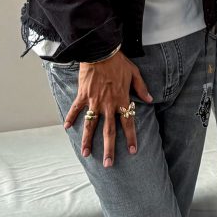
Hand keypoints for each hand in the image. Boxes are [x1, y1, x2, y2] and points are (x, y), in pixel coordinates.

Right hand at [63, 52, 152, 167]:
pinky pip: (76, 109)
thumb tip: (149, 100)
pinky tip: (67, 128)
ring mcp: (94, 102)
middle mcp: (108, 105)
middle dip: (109, 149)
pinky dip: (71, 118)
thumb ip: (141, 88)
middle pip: (109, 131)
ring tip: (86, 154)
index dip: (131, 138)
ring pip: (91, 125)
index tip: (132, 151)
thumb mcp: (135, 73)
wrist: (101, 52)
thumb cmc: (119, 62)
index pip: (128, 123)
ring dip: (88, 141)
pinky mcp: (83, 96)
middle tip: (108, 164)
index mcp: (122, 100)